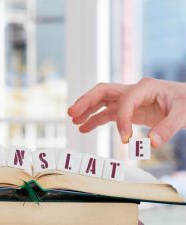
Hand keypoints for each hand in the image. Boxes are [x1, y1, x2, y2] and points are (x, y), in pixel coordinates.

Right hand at [68, 77, 185, 147]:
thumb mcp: (184, 113)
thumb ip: (168, 127)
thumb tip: (152, 143)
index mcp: (145, 87)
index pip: (125, 101)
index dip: (122, 120)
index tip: (125, 140)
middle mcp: (133, 91)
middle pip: (103, 92)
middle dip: (86, 102)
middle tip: (72, 113)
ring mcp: (128, 100)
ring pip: (102, 102)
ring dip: (87, 111)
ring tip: (74, 122)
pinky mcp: (128, 110)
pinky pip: (108, 113)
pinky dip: (96, 120)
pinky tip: (85, 127)